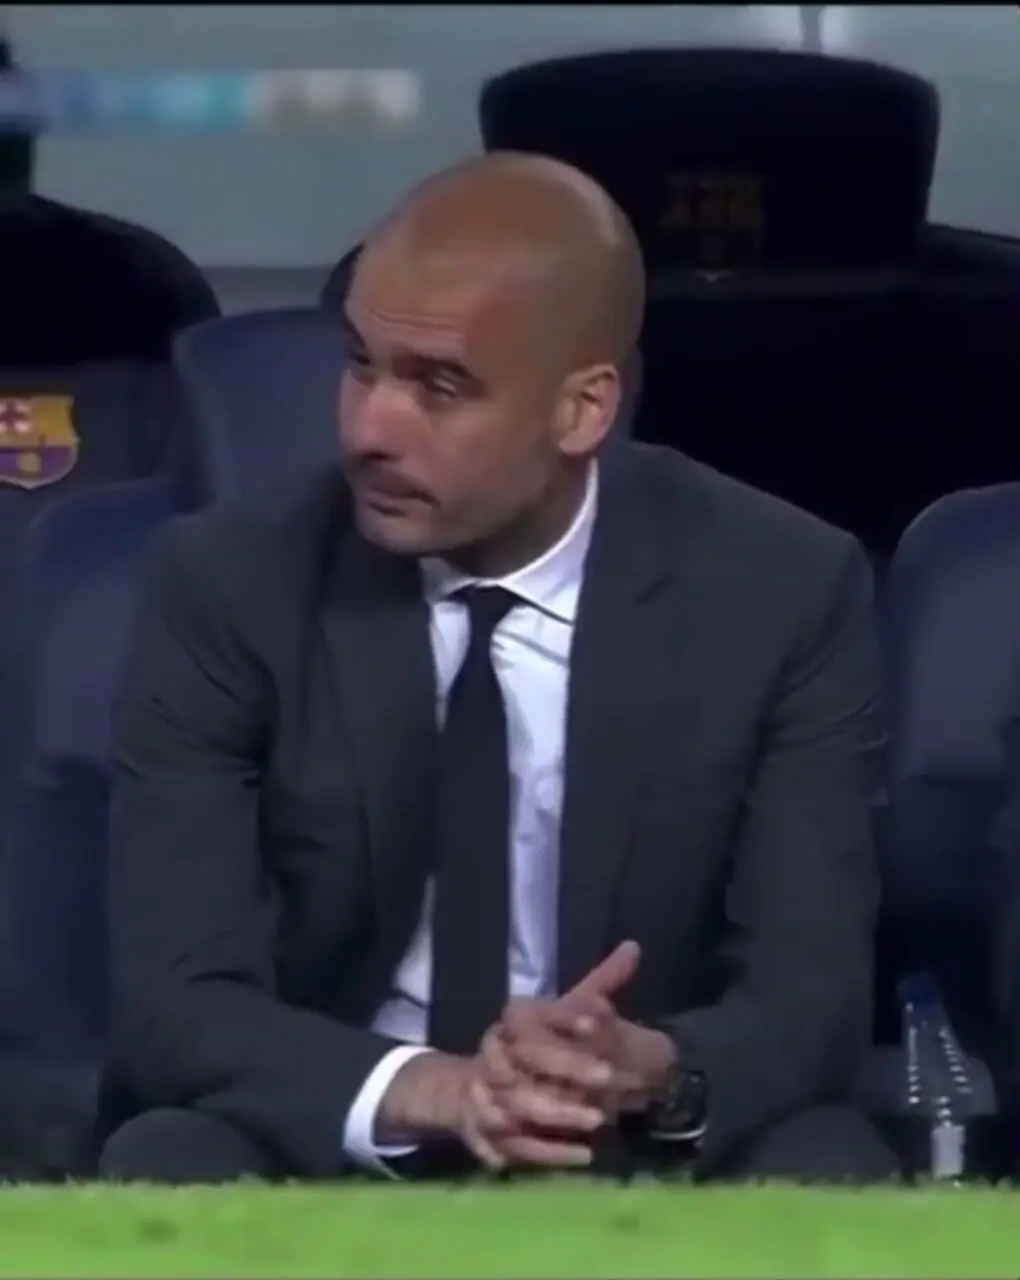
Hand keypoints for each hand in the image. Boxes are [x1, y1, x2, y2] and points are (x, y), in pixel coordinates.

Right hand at [467, 941, 672, 1169]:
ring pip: (517, 1106)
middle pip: (525, 1062)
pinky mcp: (484, 1133)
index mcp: (512, 1019)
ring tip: (600, 1123)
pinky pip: (513, 1146)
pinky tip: (582, 1154)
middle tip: (610, 1080)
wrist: (482, 1087)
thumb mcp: (572, 1009)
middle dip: (568, 1070)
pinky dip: (547, 1153)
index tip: (602, 1034)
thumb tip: (633, 948)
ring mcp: (483, 1093)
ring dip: (559, 1117)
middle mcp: (493, 1052)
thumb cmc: (542, 1042)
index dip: (566, 1027)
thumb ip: (602, 982)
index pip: (533, 1020)